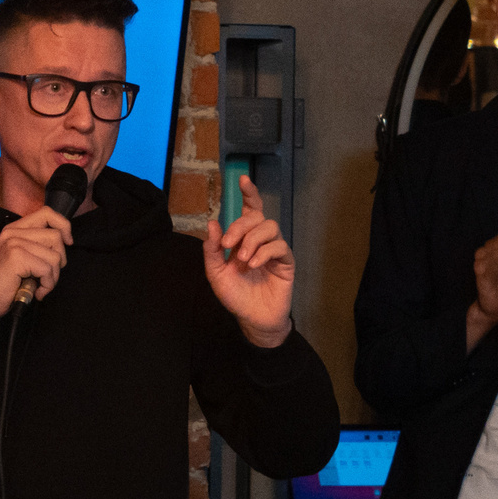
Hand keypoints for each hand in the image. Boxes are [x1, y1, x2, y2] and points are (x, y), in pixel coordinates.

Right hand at [0, 204, 73, 314]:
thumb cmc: (7, 282)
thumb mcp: (22, 257)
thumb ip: (38, 245)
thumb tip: (65, 242)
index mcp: (15, 228)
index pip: (47, 213)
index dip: (64, 226)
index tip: (68, 242)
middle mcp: (13, 232)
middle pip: (56, 236)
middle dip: (59, 261)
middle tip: (47, 276)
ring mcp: (14, 243)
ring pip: (54, 255)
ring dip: (53, 277)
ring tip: (40, 286)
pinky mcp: (15, 257)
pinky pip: (47, 269)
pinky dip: (47, 285)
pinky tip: (37, 292)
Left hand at [203, 175, 294, 347]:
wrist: (252, 319)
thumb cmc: (235, 295)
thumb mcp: (216, 273)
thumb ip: (212, 249)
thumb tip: (212, 223)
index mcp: (243, 238)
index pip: (248, 210)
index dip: (248, 193)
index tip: (242, 179)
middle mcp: (260, 240)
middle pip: (256, 216)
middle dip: (240, 226)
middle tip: (228, 245)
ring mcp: (274, 249)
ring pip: (269, 227)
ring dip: (252, 240)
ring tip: (242, 259)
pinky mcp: (286, 261)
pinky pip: (279, 246)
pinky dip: (264, 252)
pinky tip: (253, 265)